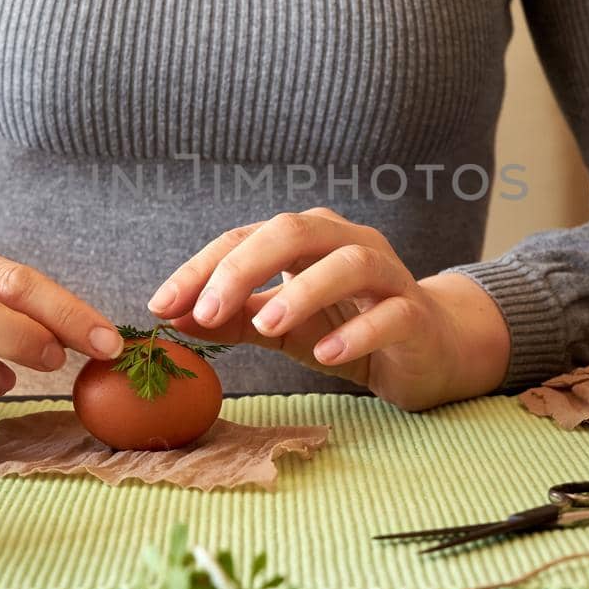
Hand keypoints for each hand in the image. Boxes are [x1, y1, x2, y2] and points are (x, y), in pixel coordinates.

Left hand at [147, 208, 510, 410]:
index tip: (161, 304)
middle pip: (295, 231)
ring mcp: (389, 275)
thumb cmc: (347, 329)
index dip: (202, 268)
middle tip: (206, 312)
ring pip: (350, 263)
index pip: (248, 237)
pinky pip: (391, 314)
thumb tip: (172, 317)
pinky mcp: (417, 314)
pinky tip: (327, 356)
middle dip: (245, 268)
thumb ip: (232, 320)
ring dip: (304, 291)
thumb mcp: (281, 327)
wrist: (426, 353)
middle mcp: (349, 242)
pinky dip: (357, 332)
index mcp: (309, 238)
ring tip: (267, 327)